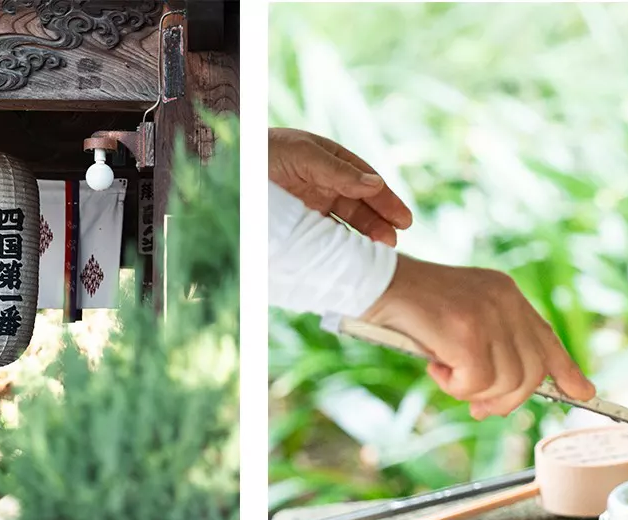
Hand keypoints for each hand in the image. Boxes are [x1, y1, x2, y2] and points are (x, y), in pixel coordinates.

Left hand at [268, 129, 411, 246]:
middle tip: (396, 239)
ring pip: (347, 223)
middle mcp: (325, 182)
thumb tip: (376, 185)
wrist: (224, 172)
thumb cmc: (262, 153)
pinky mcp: (301, 224)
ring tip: (381, 251)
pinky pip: (327, 236)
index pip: (365, 181)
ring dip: (366, 236)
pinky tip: (354, 257)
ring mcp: (313, 204)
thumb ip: (338, 171)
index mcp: (329, 160)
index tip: (403, 220)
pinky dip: (341, 247)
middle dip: (381, 221)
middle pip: (361, 204)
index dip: (386, 200)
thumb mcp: (302, 155)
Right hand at [364, 256, 594, 417]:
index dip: (566, 371)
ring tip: (446, 374)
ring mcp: (488, 315)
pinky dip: (455, 387)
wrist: (372, 282)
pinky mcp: (468, 332)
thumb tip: (498, 398)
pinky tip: (435, 367)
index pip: (546, 339)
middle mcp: (505, 300)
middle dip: (507, 400)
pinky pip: (478, 384)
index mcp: (506, 293)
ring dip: (474, 393)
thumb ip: (487, 348)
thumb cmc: (409, 307)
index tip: (583, 393)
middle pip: (531, 373)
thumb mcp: (459, 321)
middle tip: (478, 407)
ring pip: (508, 383)